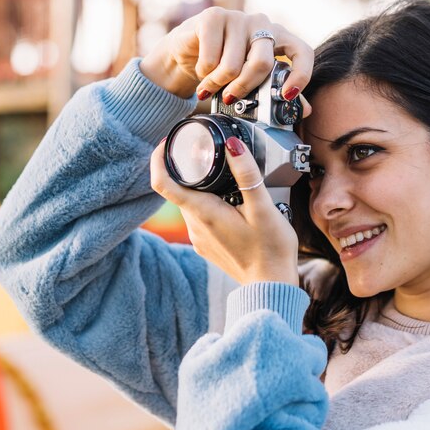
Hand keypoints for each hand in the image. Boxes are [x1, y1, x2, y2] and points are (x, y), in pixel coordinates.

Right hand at [139, 8, 313, 101]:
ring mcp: (237, 17)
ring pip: (233, 66)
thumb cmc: (223, 66)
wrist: (186, 52)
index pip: (301, 51)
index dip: (299, 75)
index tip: (286, 96)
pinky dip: (204, 74)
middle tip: (231, 98)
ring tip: (211, 86)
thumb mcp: (251, 81)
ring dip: (217, 84)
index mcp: (278, 37)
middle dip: (244, 88)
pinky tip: (202, 70)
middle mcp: (261, 23)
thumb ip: (276, 92)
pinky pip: (211, 60)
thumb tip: (304, 111)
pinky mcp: (212, 17)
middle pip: (263, 64)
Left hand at [150, 136, 299, 286]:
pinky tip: (231, 204)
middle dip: (188, 170)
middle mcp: (195, 226)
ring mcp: (199, 237)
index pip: (162, 183)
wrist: (271, 285)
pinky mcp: (207, 244)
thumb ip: (247, 174)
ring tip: (227, 179)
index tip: (166, 144)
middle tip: (208, 154)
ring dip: (202, 188)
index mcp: (203, 213)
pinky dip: (209, 203)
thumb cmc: (270, 249)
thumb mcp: (263, 207)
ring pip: (190, 203)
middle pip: (178, 190)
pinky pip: (200, 217)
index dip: (158, 158)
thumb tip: (233, 145)